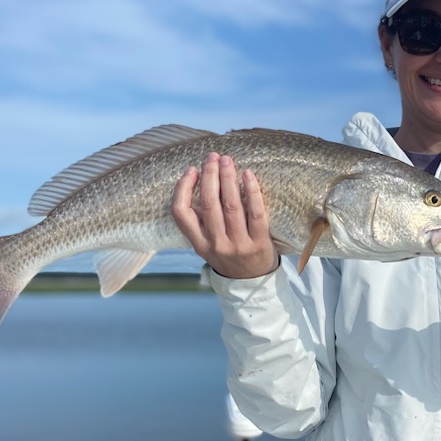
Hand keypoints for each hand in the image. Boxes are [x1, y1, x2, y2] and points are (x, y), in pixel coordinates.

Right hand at [171, 152, 278, 278]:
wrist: (253, 283)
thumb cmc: (229, 256)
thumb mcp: (207, 246)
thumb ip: (201, 222)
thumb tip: (200, 182)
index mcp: (199, 244)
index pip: (181, 213)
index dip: (183, 188)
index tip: (191, 170)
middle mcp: (216, 245)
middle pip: (208, 204)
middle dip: (209, 175)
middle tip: (213, 157)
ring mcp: (239, 245)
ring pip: (231, 205)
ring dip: (228, 178)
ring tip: (227, 161)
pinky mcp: (260, 243)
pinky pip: (256, 212)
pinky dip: (252, 191)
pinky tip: (248, 174)